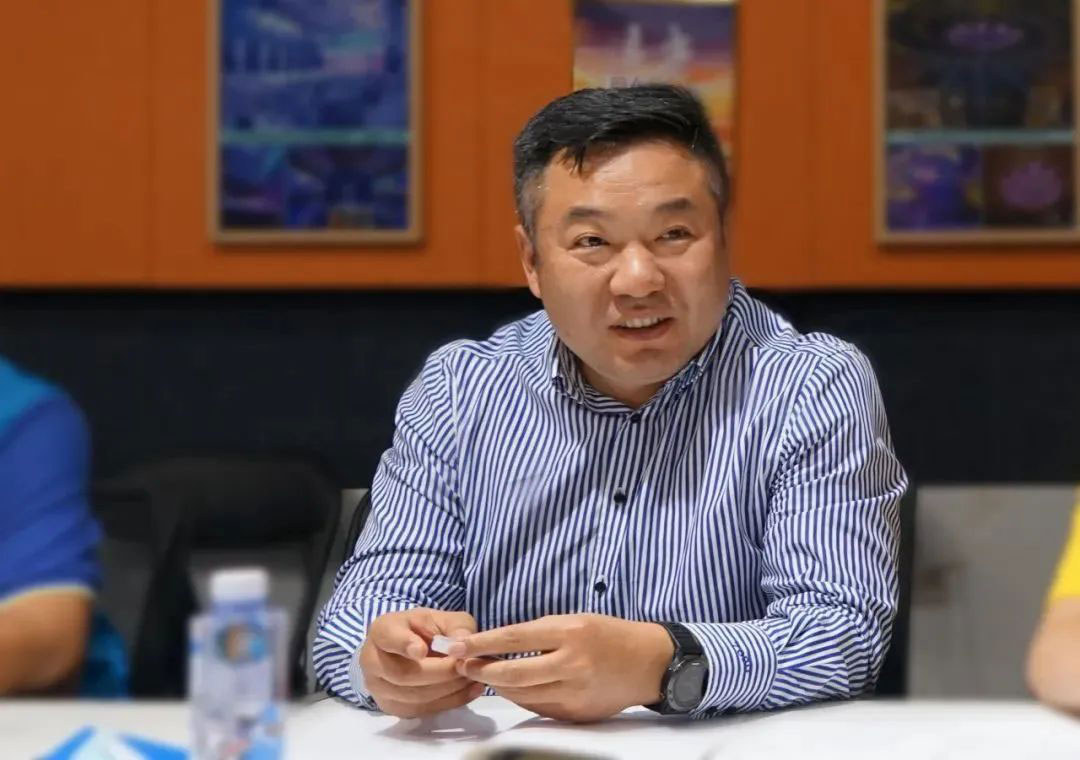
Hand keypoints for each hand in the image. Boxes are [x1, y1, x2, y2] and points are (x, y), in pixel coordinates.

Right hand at [360, 608, 484, 717]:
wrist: (410, 649)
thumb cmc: (424, 629)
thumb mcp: (442, 618)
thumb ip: (455, 626)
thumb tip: (462, 646)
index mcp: (382, 631)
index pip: (388, 638)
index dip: (404, 645)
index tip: (421, 650)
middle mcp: (372, 660)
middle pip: (403, 674)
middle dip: (440, 672)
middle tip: (465, 667)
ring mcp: (379, 688)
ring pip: (413, 696)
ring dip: (448, 689)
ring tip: (470, 677)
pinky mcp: (392, 707)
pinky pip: (421, 710)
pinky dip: (450, 702)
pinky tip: (469, 690)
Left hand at [447, 614, 673, 721]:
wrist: (648, 662)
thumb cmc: (608, 635)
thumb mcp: (574, 620)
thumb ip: (539, 633)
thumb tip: (498, 645)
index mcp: (569, 633)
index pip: (513, 639)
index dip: (480, 644)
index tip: (456, 646)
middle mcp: (571, 664)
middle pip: (512, 674)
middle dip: (481, 671)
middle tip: (462, 665)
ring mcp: (575, 692)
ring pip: (521, 695)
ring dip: (498, 686)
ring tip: (485, 675)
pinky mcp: (577, 713)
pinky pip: (538, 707)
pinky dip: (522, 697)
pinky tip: (514, 688)